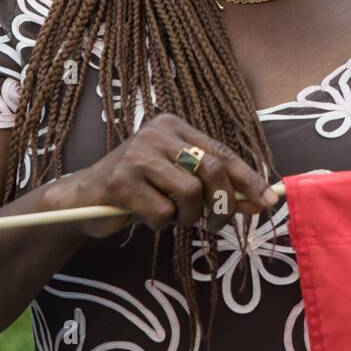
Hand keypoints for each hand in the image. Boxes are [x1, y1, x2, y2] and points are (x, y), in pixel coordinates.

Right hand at [56, 113, 278, 237]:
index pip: (223, 152)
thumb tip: (261, 201)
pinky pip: (162, 212)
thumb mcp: (180, 182)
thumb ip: (216, 187)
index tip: (268, 201)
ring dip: (188, 217)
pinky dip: (160, 223)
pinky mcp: (120, 181)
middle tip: (217, 222)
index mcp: (175, 127)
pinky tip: (143, 216)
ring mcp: (137, 154)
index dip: (249, 179)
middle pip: (213, 169)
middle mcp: (157, 133)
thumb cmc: (140, 190)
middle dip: (223, 202)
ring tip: (172, 217)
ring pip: (190, 193)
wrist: (82, 198)